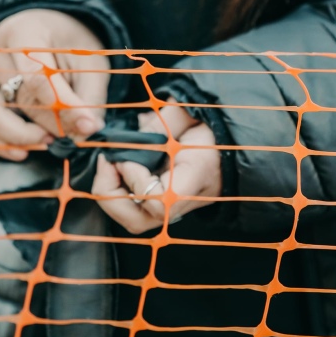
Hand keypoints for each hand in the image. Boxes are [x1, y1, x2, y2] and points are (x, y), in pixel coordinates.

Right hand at [0, 9, 108, 160]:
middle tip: (75, 134)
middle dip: (51, 124)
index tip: (87, 125)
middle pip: (20, 98)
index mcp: (23, 32)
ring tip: (49, 141)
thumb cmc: (68, 43)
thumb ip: (90, 94)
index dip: (64, 106)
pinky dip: (0, 144)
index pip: (38, 76)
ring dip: (21, 137)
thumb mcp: (90, 59)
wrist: (45, 31)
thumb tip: (88, 129)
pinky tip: (25, 150)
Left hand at [91, 101, 221, 233]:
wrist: (229, 147)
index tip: (128, 156)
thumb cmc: (212, 129)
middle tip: (106, 161)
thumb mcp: (189, 115)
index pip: (158, 202)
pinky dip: (115, 190)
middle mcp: (182, 202)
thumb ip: (158, 125)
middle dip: (109, 194)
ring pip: (130, 219)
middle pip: (136, 221)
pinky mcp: (161, 206)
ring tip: (109, 162)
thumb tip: (122, 141)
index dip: (136, 182)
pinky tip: (116, 166)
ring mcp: (171, 209)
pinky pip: (132, 208)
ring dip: (109, 193)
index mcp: (195, 177)